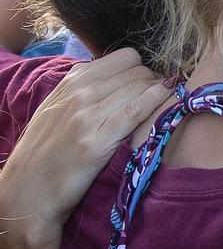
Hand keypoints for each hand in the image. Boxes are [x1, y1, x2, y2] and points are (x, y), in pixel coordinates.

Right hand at [0, 48, 169, 248]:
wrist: (27, 191)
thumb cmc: (48, 150)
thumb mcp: (59, 107)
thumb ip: (85, 87)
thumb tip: (121, 73)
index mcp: (71, 82)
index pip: (125, 57)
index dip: (144, 67)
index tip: (151, 81)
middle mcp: (78, 94)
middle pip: (137, 71)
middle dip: (155, 79)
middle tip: (164, 93)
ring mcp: (86, 117)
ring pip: (139, 87)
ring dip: (160, 90)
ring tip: (169, 100)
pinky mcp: (96, 142)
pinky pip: (136, 110)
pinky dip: (156, 100)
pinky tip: (169, 99)